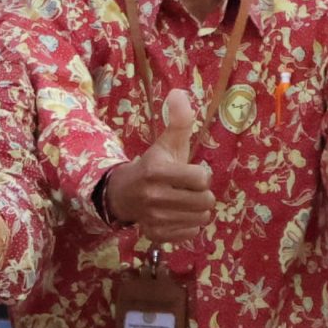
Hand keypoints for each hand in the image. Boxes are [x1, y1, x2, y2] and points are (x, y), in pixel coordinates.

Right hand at [102, 90, 214, 246]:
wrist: (121, 193)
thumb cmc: (152, 166)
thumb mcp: (166, 143)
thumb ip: (178, 120)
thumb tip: (179, 92)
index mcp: (157, 172)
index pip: (202, 178)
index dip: (201, 174)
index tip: (190, 172)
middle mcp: (154, 196)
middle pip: (205, 201)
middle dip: (202, 194)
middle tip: (189, 189)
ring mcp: (154, 218)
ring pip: (201, 219)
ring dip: (198, 210)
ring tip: (185, 202)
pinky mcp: (155, 234)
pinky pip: (190, 234)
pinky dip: (188, 226)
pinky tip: (177, 216)